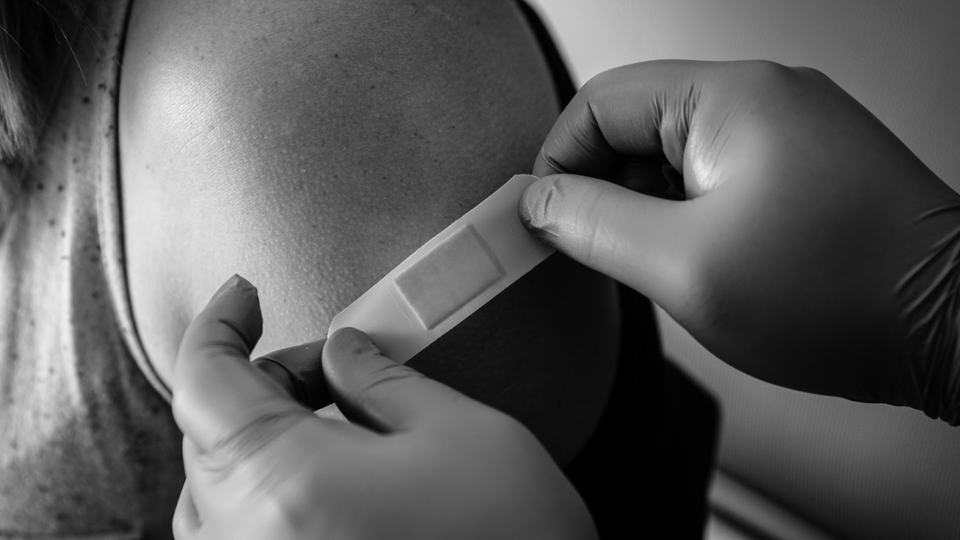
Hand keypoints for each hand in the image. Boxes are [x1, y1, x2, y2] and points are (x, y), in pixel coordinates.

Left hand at [171, 275, 596, 539]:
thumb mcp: (459, 431)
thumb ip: (381, 378)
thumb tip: (340, 351)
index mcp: (284, 484)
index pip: (203, 381)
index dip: (219, 322)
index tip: (245, 293)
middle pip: (211, 432)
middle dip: (266, 380)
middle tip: (338, 366)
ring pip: (219, 487)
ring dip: (264, 436)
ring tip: (336, 420)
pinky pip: (238, 531)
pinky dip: (266, 488)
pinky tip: (326, 475)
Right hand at [519, 60, 959, 423]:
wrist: (952, 329)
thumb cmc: (839, 295)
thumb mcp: (683, 267)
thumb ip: (593, 224)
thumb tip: (539, 201)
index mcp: (729, 97)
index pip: (600, 102)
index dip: (558, 162)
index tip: (545, 218)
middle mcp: (763, 96)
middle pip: (637, 125)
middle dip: (607, 190)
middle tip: (607, 253)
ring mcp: (790, 128)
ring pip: (676, 154)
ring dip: (652, 209)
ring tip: (674, 267)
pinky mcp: (805, 163)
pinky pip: (718, 174)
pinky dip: (692, 216)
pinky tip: (709, 262)